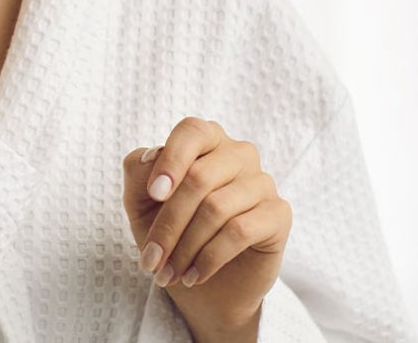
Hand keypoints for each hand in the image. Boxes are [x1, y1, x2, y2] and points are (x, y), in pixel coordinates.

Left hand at [121, 117, 290, 332]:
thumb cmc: (173, 232)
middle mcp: (238, 154)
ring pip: (216, 208)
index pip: (191, 131)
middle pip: (198, 178)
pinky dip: (209, 258)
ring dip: (185, 248)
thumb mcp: (142, 203)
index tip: (153, 195)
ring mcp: (262, 182)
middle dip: (168, 225)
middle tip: (151, 260)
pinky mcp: (278, 214)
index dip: (171, 160)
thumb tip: (150, 156)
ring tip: (169, 273)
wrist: (206, 286)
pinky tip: (194, 275)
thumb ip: (138, 173)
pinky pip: (239, 231)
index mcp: (206, 140)